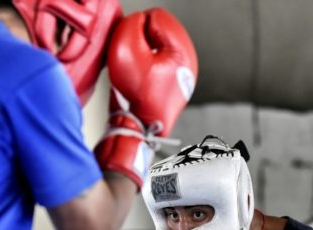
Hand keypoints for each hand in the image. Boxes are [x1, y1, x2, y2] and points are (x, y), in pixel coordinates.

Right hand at [95, 7, 197, 188]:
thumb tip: (136, 21)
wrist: (137, 129)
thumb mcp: (127, 52)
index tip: (129, 42)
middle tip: (131, 56)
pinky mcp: (168, 81)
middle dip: (140, 38)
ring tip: (133, 67)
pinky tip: (135, 75)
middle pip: (157, 30)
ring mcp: (178, 72)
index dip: (137, 26)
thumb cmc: (136, 98)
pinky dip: (140, 61)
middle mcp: (185, 60)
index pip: (157, 17)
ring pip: (153, 45)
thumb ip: (131, 27)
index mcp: (182, 51)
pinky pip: (151, 59)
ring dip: (139, 50)